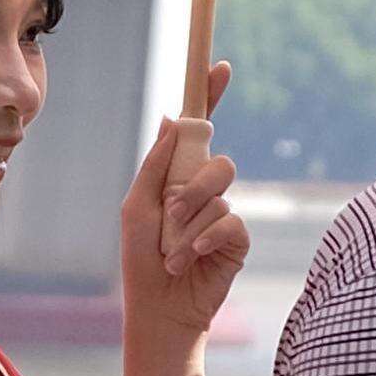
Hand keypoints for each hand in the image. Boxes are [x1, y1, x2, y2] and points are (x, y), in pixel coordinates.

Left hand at [119, 66, 250, 348]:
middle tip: (170, 214)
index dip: (209, 98)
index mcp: (178, 177)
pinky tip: (191, 259)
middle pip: (217, 162)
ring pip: (221, 195)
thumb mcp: (138, 206)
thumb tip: (171, 118)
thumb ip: (156, 164)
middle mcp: (205, 192)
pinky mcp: (237, 241)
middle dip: (191, 188)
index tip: (218, 67)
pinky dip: (206, 239)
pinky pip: (231, 222)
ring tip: (172, 252)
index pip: (199, 131)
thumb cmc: (141, 260)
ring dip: (189, 224)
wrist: (158, 309)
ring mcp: (223, 215)